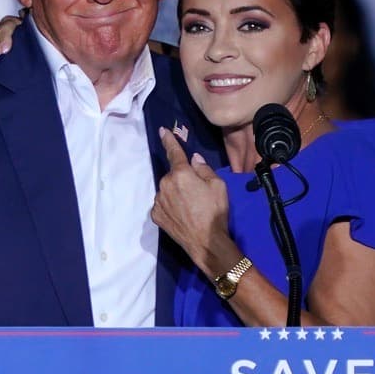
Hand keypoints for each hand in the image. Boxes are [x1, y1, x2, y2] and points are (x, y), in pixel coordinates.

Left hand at [151, 128, 235, 276]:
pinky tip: (182, 215)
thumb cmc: (215, 212)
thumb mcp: (218, 186)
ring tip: (191, 207)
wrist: (206, 242)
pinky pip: (163, 204)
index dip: (169, 140)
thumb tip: (194, 159)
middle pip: (173, 175)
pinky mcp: (156, 215)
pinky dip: (170, 206)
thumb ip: (203, 169)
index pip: (174, 152)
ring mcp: (158, 201)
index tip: (162, 131)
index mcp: (181, 174)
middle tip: (197, 193)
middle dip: (182, 179)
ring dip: (175, 193)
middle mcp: (165, 184)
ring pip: (167, 190)